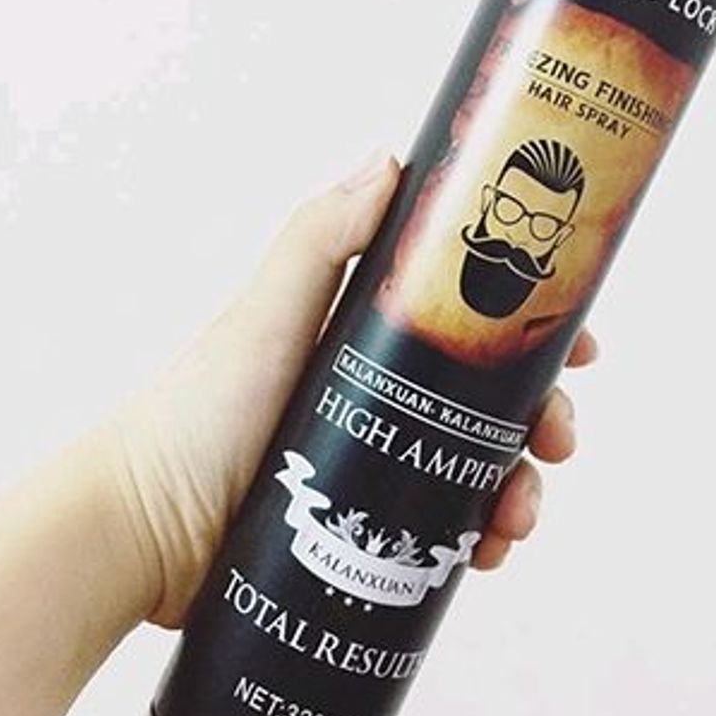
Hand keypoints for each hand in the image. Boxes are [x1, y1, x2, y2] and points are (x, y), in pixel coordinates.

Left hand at [104, 149, 594, 628]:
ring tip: (518, 516)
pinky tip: (490, 553)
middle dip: (540, 414)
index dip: (530, 324)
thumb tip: (390, 162)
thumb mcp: (264, 315)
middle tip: (559, 440)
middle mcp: (379, 394)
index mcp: (363, 337)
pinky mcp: (368, 528)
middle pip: (489, 397)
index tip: (575, 341)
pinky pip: (446, 530)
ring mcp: (377, 462)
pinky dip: (482, 537)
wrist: (141, 533)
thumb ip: (319, 239)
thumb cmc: (195, 414)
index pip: (466, 318)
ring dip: (520, 485)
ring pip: (479, 465)